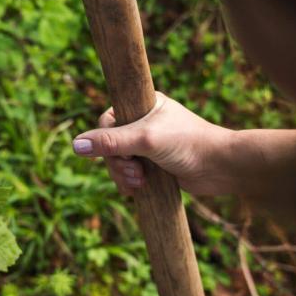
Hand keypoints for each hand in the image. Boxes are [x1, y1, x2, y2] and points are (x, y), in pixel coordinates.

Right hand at [71, 92, 234, 195]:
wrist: (220, 167)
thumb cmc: (188, 143)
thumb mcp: (146, 139)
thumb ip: (111, 142)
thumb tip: (75, 146)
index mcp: (143, 105)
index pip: (108, 120)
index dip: (107, 140)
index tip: (123, 153)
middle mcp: (144, 122)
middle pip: (110, 145)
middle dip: (117, 163)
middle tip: (135, 173)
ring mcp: (149, 145)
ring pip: (118, 162)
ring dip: (124, 175)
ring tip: (140, 183)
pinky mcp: (155, 164)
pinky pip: (130, 173)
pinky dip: (130, 183)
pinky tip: (137, 190)